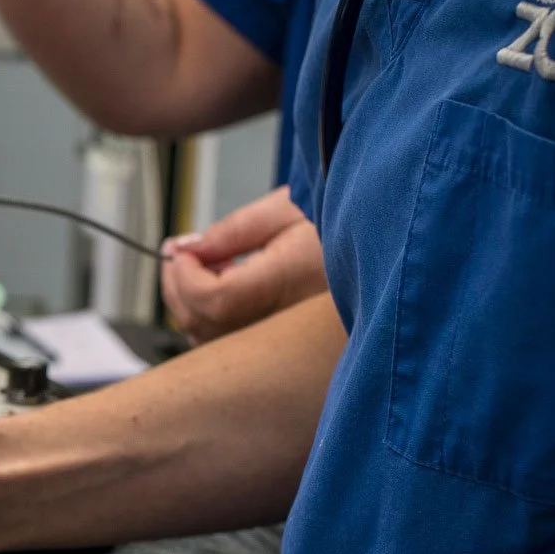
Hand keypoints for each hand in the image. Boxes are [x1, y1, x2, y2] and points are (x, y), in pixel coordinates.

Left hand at [161, 187, 326, 343]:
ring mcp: (281, 337)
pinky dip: (206, 315)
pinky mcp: (278, 344)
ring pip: (209, 338)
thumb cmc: (334, 221)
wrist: (377, 243)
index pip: (215, 299)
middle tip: (178, 252)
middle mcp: (283, 319)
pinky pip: (224, 342)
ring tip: (200, 264)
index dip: (186, 276)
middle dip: (177, 287)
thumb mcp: (285, 210)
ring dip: (189, 301)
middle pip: (204, 323)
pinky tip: (219, 284)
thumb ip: (232, 231)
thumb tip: (186, 250)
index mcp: (288, 282)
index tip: (180, 248)